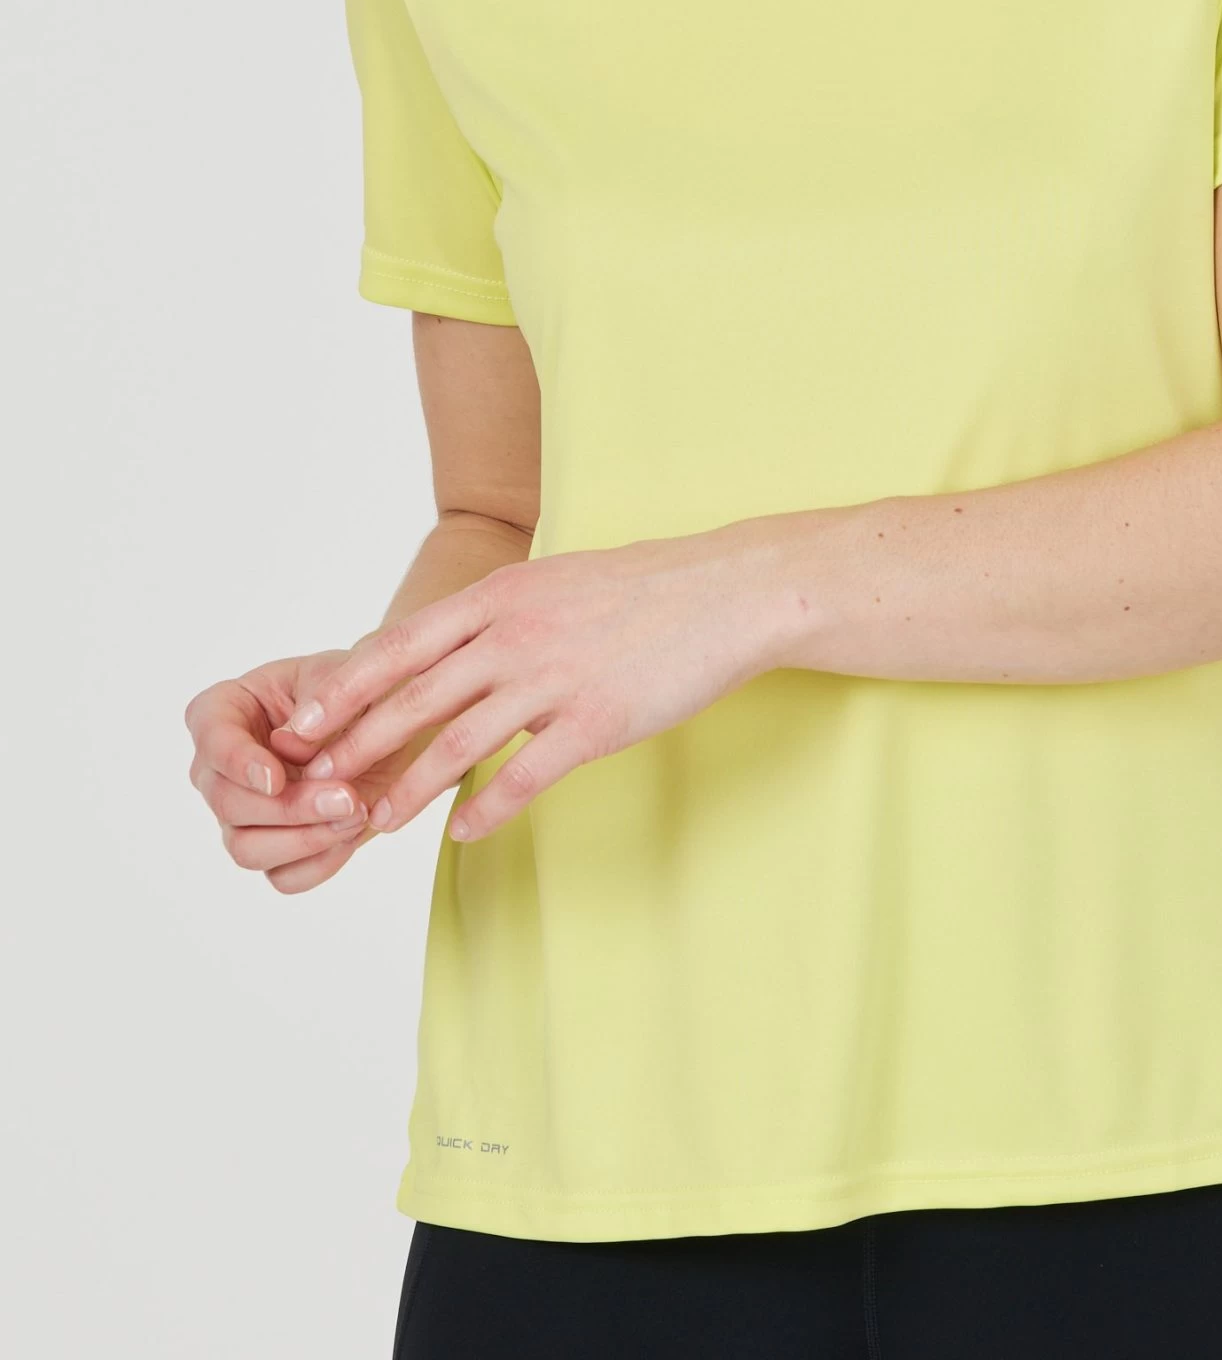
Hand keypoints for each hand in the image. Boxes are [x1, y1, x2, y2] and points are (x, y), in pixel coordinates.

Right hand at [185, 647, 406, 895]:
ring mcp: (241, 815)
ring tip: (356, 814)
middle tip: (346, 798)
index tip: (274, 779)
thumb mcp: (345, 675)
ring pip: (247, 849)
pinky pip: (283, 876)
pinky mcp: (272, 849)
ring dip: (304, 839)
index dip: (236, 762)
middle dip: (289, 807)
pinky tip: (351, 834)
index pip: (209, 735)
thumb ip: (319, 701)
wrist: (387, 728)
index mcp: (226, 710)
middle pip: (228, 803)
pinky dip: (319, 862)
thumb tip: (289, 746)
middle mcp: (221, 768)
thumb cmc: (351, 690)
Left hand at [277, 531, 788, 845]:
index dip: (345, 687)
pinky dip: (489, 809)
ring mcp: (556, 676)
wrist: (728, 592)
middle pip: (414, 697)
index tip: (300, 722)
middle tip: (312, 785)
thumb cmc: (644, 587)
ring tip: (374, 826)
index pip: (400, 645)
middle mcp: (516, 632)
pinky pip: (527, 774)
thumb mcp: (555, 581)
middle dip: (355, 745)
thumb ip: (500, 615)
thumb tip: (450, 650)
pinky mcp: (596, 720)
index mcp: (501, 594)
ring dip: (409, 789)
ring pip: (459, 742)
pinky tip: (463, 834)